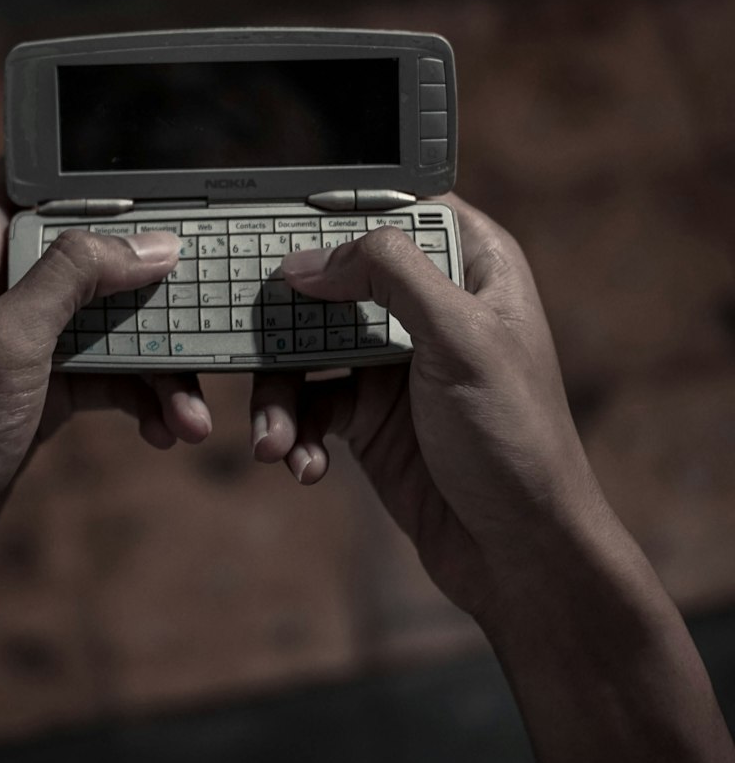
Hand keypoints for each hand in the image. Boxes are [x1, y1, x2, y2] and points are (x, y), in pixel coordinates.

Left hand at [0, 163, 210, 638]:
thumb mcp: (8, 341)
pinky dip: (143, 398)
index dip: (105, 183)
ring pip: (114, 318)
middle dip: (155, 291)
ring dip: (161, 363)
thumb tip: (151, 242)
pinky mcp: (45, 384)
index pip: (43, 181)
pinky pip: (112, 372)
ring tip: (192, 413)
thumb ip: (75, 277)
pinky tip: (167, 430)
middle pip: (96, 253)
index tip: (171, 194)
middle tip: (207, 312)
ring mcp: (24, 335)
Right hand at [248, 196, 607, 623]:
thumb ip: (390, 276)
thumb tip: (310, 259)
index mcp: (473, 266)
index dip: (342, 209)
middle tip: (241, 332)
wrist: (520, 553)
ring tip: (273, 440)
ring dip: (280, 393)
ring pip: (309, 346)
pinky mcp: (369, 416)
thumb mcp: (461, 338)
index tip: (280, 222)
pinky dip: (296, 432)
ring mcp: (396, 361)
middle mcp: (431, 305)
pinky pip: (311, 405)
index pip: (401, 208)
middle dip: (287, 312)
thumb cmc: (515, 437)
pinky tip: (302, 465)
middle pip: (338, 276)